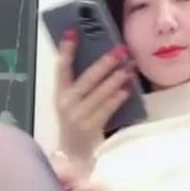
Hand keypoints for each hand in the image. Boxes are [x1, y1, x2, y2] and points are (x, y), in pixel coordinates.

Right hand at [54, 31, 133, 161]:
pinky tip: (127, 90)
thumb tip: (103, 63)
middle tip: (120, 50)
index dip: (66, 51)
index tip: (72, 32)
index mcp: (60, 95)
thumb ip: (83, 87)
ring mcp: (78, 117)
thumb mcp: (74, 105)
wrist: (74, 158)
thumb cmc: (77, 127)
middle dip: (104, 64)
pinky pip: (106, 109)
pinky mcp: (90, 128)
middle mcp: (67, 104)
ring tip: (129, 68)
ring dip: (115, 79)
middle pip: (86, 79)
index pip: (61, 69)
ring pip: (98, 93)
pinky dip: (117, 99)